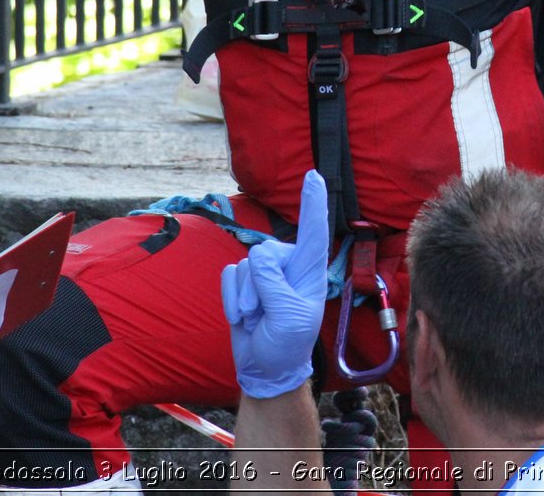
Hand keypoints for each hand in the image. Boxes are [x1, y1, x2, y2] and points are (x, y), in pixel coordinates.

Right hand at [221, 171, 328, 398]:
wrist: (263, 367)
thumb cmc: (286, 344)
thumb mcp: (288, 317)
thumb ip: (274, 284)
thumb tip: (258, 258)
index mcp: (310, 273)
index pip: (314, 233)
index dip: (313, 203)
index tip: (314, 175)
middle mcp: (288, 267)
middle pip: (264, 253)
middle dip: (257, 286)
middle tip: (264, 315)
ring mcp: (264, 274)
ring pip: (244, 266)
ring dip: (244, 298)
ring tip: (257, 319)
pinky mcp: (242, 282)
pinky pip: (229, 276)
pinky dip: (231, 300)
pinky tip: (243, 317)